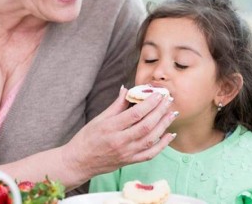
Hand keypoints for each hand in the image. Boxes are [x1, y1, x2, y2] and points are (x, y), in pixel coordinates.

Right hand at [61, 86, 176, 179]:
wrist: (79, 162)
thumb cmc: (86, 139)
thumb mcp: (98, 119)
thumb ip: (116, 106)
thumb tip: (127, 90)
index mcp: (110, 128)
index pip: (135, 114)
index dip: (149, 103)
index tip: (158, 94)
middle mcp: (120, 142)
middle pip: (146, 126)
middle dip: (160, 111)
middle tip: (168, 99)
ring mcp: (126, 153)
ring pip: (151, 139)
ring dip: (164, 125)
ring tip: (172, 113)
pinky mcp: (130, 161)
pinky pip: (150, 154)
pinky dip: (162, 145)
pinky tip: (169, 134)